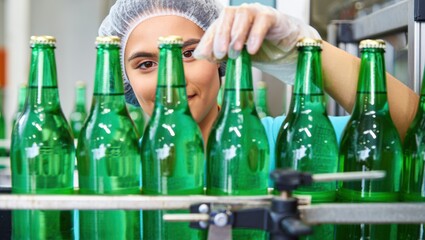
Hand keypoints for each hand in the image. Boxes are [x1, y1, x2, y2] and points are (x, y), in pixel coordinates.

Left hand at [194, 3, 311, 59]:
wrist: (285, 46)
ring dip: (237, 34)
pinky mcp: (273, 17)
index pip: (215, 27)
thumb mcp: (236, 54)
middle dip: (221, 35)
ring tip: (235, 52)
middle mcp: (241, 14)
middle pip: (227, 15)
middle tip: (220, 54)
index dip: (208, 41)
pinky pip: (263, 21)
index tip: (204, 56)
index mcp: (230, 22)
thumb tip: (199, 55)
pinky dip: (256, 35)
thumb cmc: (258, 47)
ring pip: (243, 14)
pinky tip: (252, 49)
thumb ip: (219, 54)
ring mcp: (257, 13)